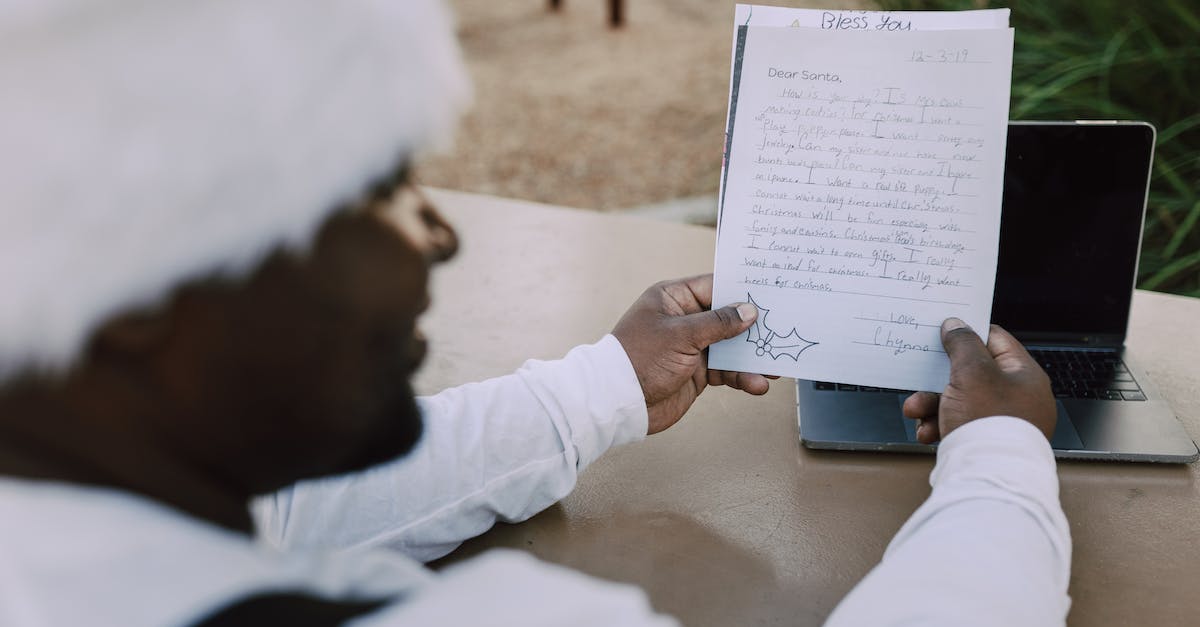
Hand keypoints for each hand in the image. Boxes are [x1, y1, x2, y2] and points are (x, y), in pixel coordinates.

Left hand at [612, 274, 772, 434]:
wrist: (619, 402)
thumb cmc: (640, 358)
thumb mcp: (681, 335)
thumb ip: (718, 323)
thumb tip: (748, 310)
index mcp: (674, 298)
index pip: (714, 287)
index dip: (741, 291)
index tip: (770, 293)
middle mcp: (684, 320)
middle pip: (728, 318)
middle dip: (754, 327)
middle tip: (781, 330)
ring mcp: (692, 347)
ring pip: (731, 347)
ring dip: (752, 358)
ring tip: (775, 367)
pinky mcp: (698, 372)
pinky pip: (727, 370)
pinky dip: (742, 377)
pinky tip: (757, 384)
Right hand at [903, 318, 1055, 443]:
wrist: (988, 478)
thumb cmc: (990, 423)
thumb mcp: (972, 372)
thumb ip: (962, 343)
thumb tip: (956, 325)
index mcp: (1025, 376)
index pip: (995, 341)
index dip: (967, 334)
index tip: (943, 332)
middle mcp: (1018, 398)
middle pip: (972, 374)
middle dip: (939, 378)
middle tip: (920, 375)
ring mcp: (1003, 422)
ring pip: (959, 401)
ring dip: (932, 403)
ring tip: (916, 410)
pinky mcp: (986, 442)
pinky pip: (958, 424)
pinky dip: (939, 424)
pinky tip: (927, 431)